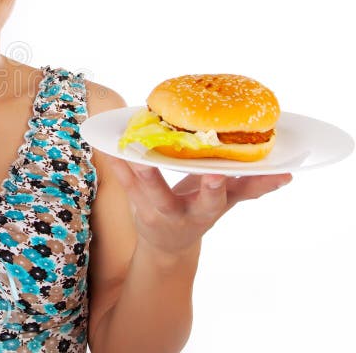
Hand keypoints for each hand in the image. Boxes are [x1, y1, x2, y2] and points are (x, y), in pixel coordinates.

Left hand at [109, 159, 292, 258]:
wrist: (167, 246)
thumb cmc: (198, 212)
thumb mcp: (225, 204)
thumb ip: (251, 188)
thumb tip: (286, 174)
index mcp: (210, 209)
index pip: (227, 198)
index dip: (233, 188)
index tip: (244, 175)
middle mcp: (186, 213)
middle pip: (193, 202)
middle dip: (199, 189)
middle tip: (206, 172)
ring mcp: (159, 210)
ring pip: (150, 190)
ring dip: (142, 172)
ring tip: (133, 151)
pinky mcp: (136, 203)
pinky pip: (124, 182)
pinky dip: (115, 163)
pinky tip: (106, 147)